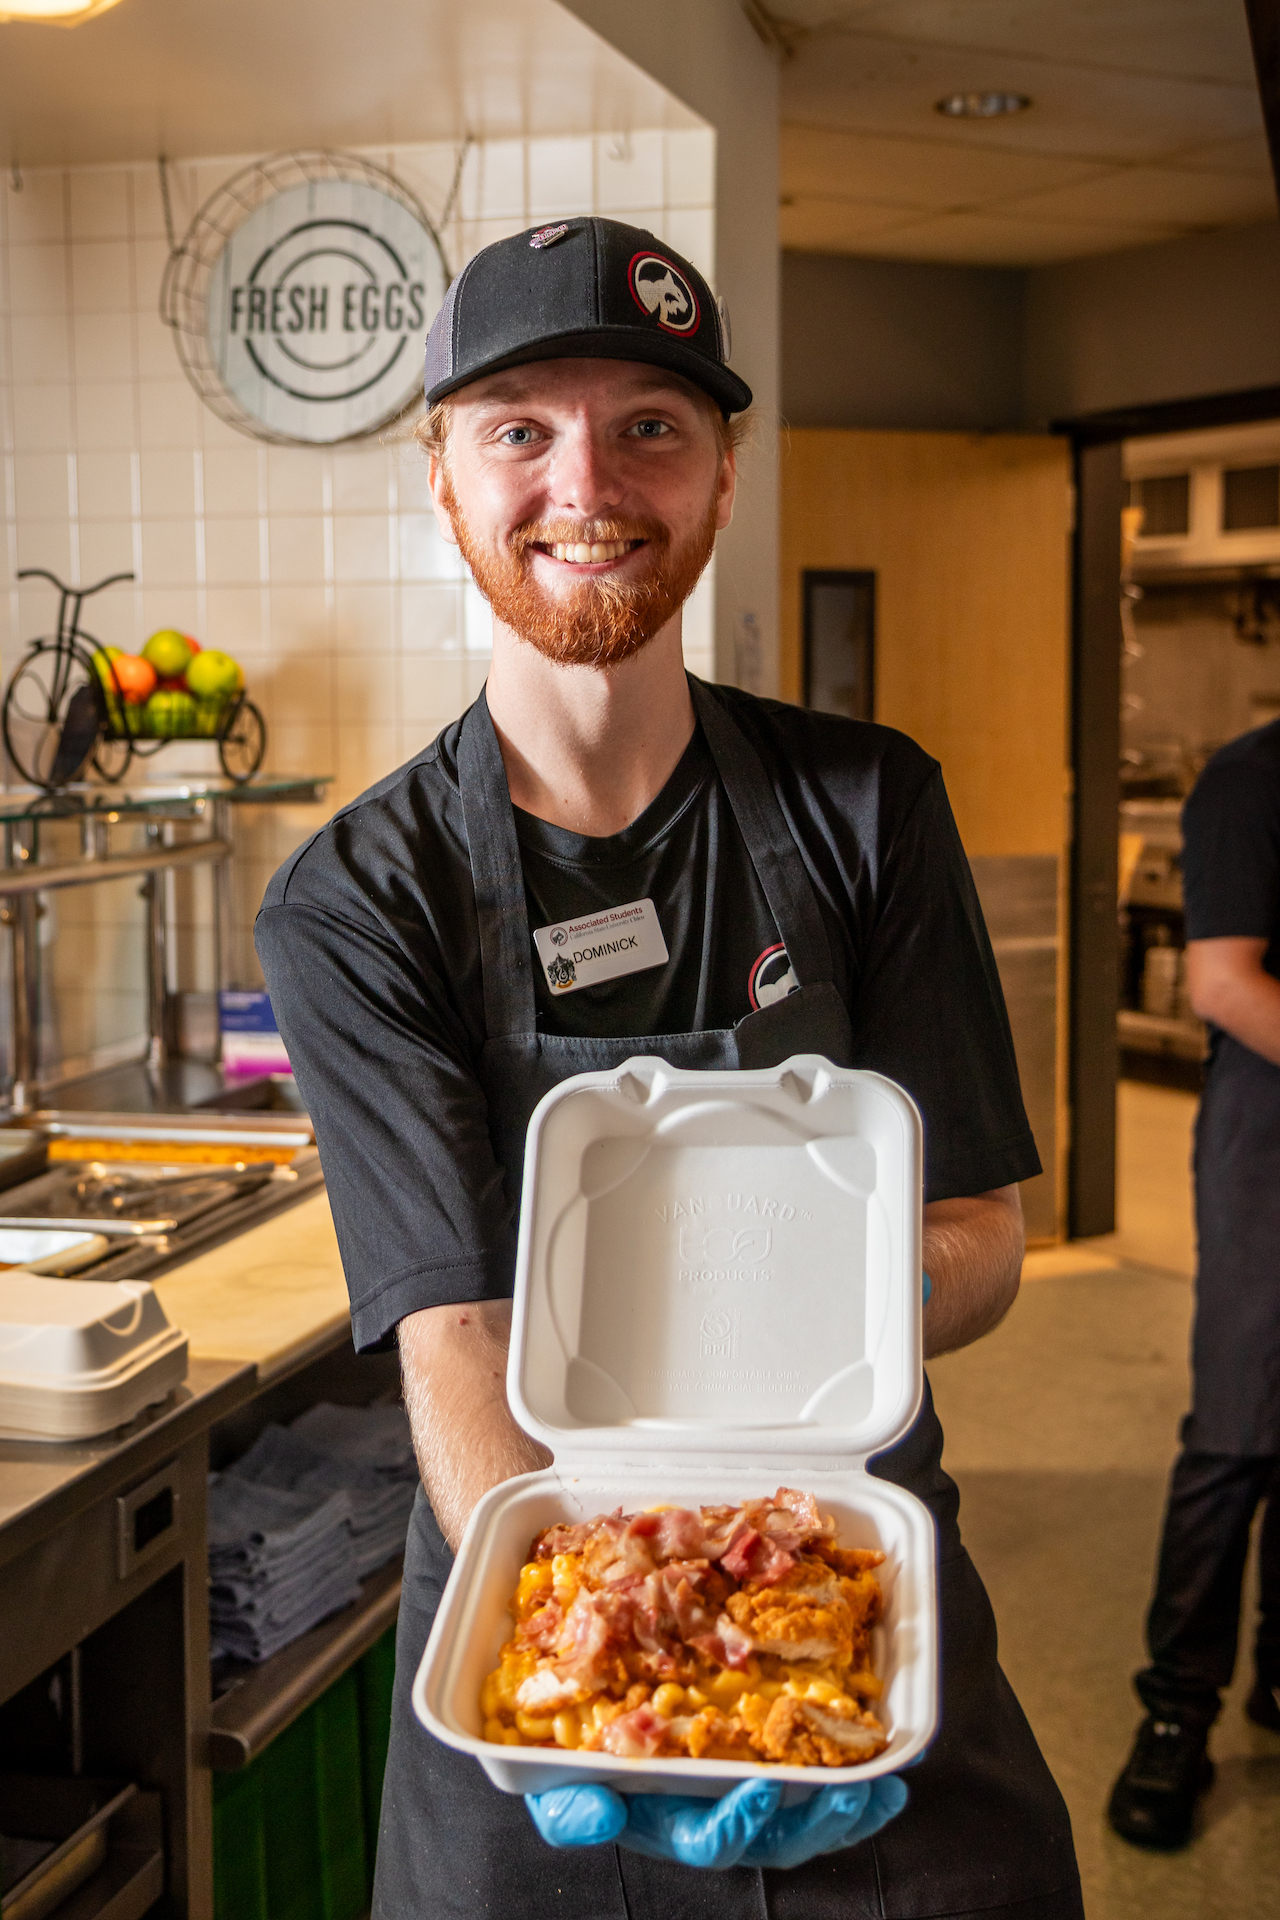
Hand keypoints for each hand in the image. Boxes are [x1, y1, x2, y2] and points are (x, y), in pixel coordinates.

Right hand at [525, 1773, 907, 1869]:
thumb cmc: (579, 1761)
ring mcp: (753, 1793)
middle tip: (850, 1795)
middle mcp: (722, 1817)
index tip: (760, 1791)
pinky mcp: (774, 1759)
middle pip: (782, 1840)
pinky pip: (821, 1778)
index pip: (712, 1842)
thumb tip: (596, 1817)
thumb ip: (569, 1807)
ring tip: (884, 1787)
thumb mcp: (559, 1783)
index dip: (739, 1823)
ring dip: (850, 1807)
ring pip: (811, 1817)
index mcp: (676, 1825)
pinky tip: (891, 1760)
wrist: (591, 1722)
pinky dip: (855, 1774)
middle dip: (820, 1822)